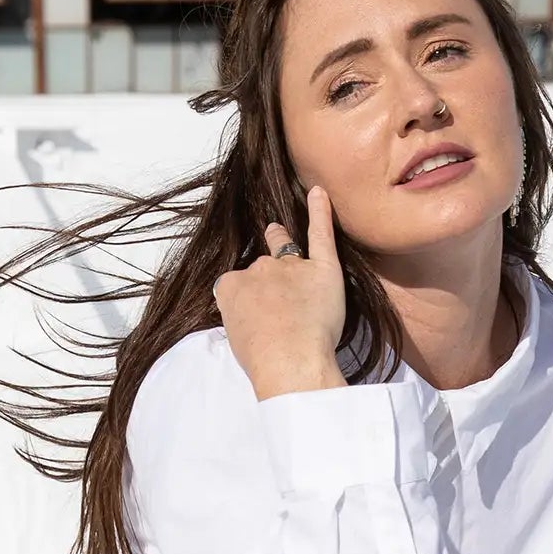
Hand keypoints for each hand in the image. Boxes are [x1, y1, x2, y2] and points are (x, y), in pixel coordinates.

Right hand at [212, 186, 348, 402]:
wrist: (289, 360)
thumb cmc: (261, 360)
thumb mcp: (235, 339)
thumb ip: (241, 319)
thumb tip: (251, 315)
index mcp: (231, 287)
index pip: (236, 286)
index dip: (246, 301)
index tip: (252, 317)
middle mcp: (257, 270)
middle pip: (261, 269)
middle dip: (267, 283)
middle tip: (276, 305)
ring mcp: (289, 266)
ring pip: (285, 250)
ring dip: (281, 244)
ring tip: (277, 233)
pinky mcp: (322, 268)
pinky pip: (320, 234)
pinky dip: (320, 212)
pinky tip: (319, 194)